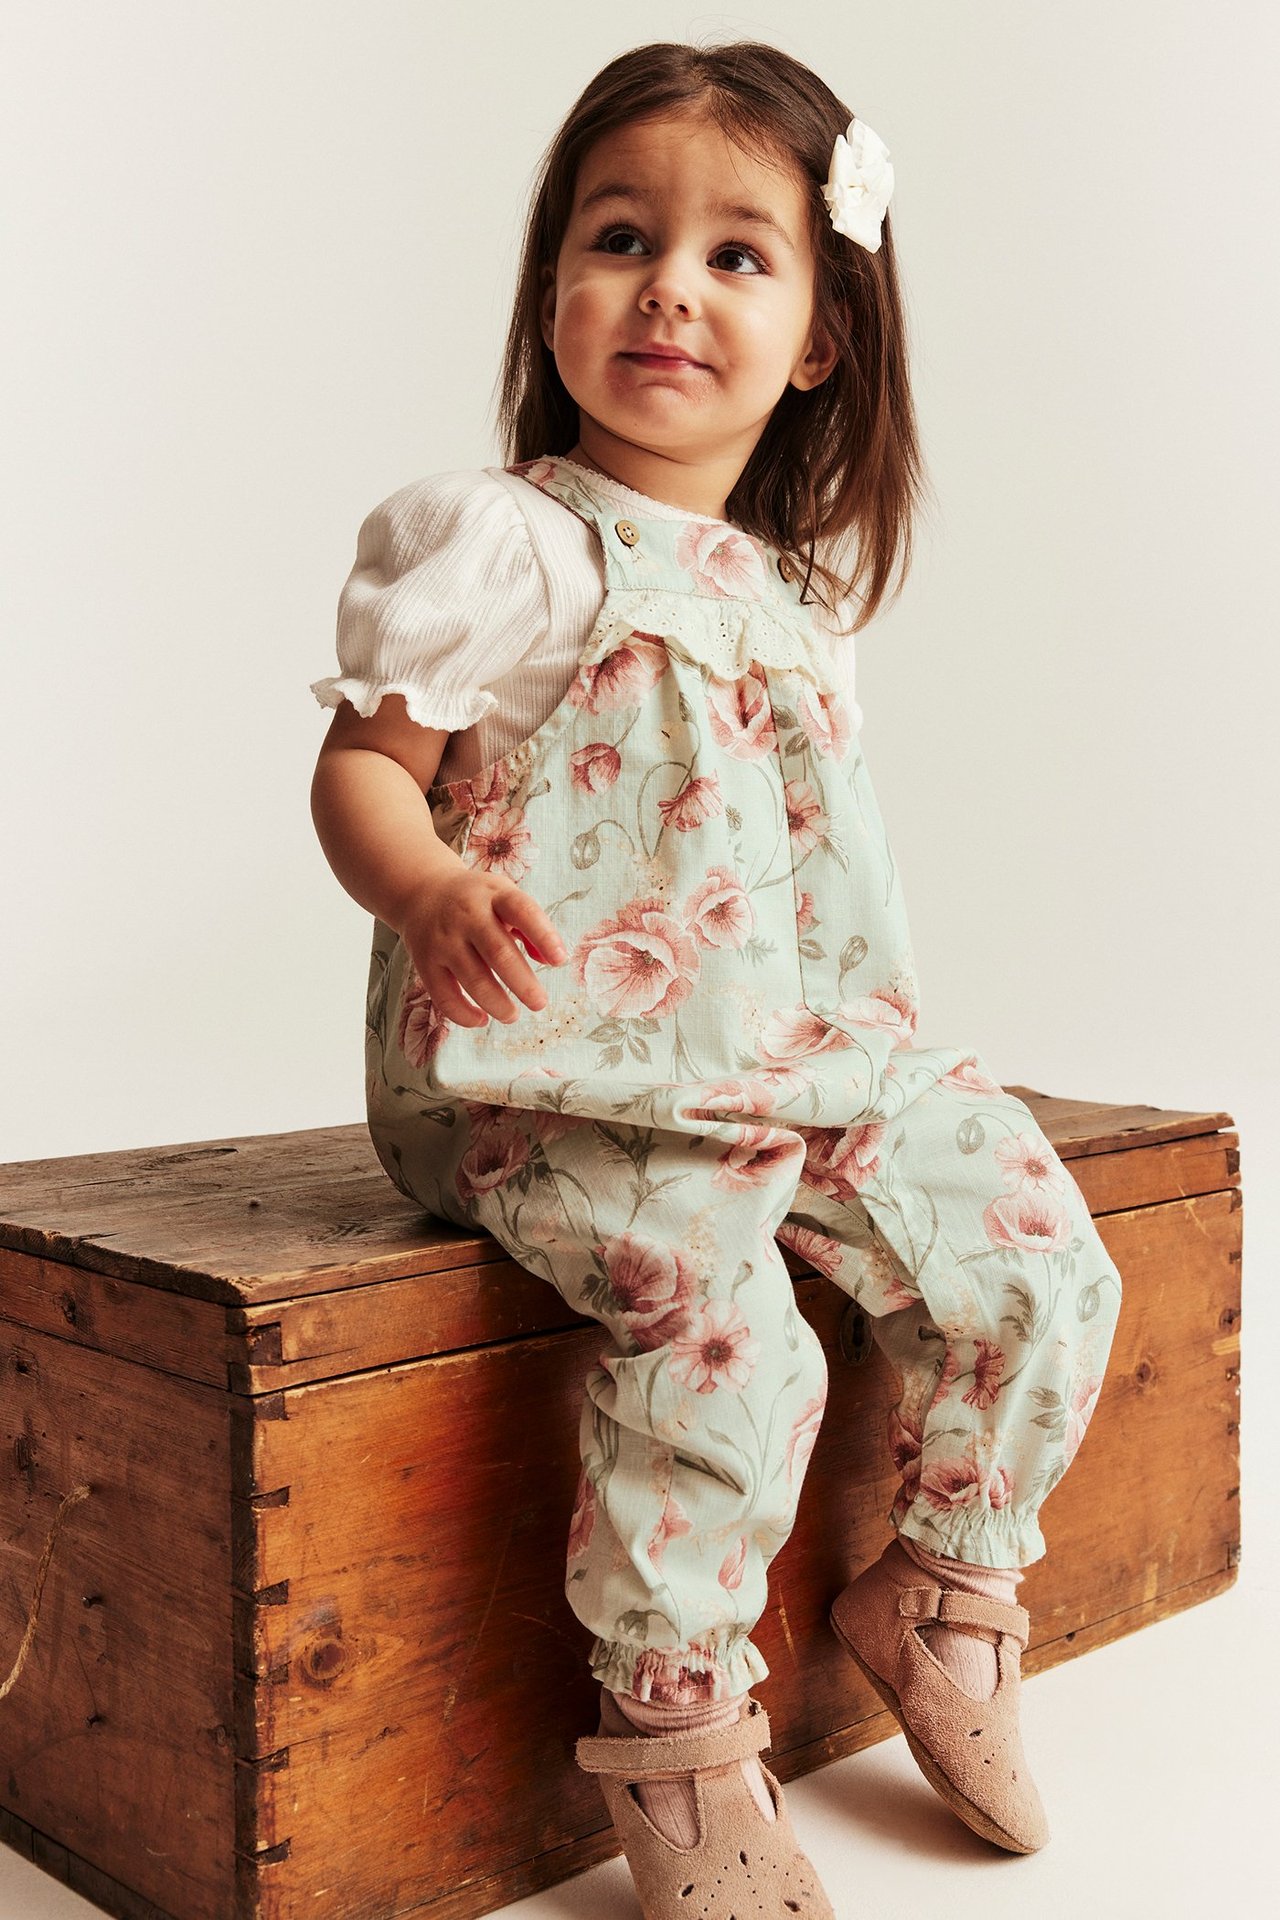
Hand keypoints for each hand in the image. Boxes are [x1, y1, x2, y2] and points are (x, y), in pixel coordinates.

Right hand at [397, 867, 568, 1027]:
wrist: (422, 891)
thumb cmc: (477, 901)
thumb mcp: (505, 897)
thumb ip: (531, 925)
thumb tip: (552, 961)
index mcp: (494, 895)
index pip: (523, 911)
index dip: (544, 936)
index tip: (560, 960)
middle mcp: (467, 915)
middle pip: (498, 952)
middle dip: (523, 983)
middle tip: (540, 1003)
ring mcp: (444, 939)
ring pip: (473, 979)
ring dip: (497, 1004)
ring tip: (513, 1015)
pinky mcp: (426, 962)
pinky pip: (444, 995)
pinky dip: (464, 1014)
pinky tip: (482, 1019)